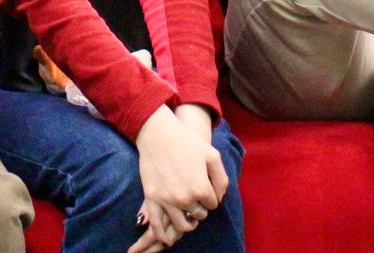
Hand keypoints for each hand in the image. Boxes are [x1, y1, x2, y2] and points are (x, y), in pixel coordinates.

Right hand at [127, 106, 226, 252]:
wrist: (157, 132)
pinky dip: (162, 235)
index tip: (204, 185)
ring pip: (182, 225)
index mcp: (201, 188)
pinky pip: (156, 224)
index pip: (212, 204)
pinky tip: (166, 240)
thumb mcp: (212, 155)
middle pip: (199, 215)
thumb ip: (221, 179)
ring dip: (187, 221)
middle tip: (195, 196)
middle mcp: (185, 198)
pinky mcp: (151, 198)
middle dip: (200, 208)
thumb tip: (218, 198)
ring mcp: (166, 200)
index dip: (210, 196)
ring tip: (187, 213)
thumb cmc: (186, 141)